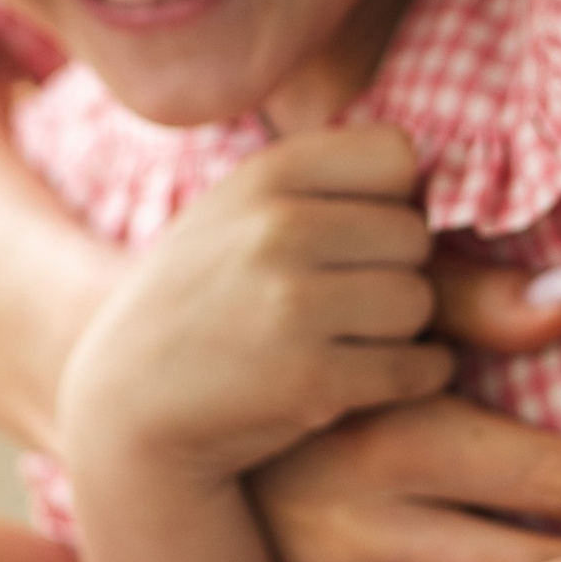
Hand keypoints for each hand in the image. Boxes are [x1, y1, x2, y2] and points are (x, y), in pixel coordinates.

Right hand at [55, 124, 452, 490]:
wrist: (129, 407)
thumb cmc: (203, 303)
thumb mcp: (234, 214)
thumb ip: (317, 184)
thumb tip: (432, 171)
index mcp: (263, 175)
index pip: (396, 154)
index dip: (388, 197)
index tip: (356, 234)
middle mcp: (277, 230)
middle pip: (415, 233)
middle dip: (396, 269)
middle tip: (350, 300)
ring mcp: (291, 306)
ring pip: (419, 302)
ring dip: (402, 330)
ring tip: (349, 340)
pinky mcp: (311, 380)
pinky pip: (419, 367)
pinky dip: (411, 377)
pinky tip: (366, 379)